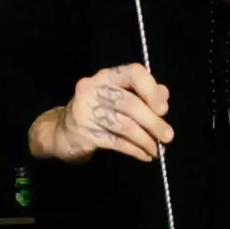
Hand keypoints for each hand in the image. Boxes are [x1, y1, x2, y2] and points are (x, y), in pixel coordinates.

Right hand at [55, 63, 173, 162]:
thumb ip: (142, 94)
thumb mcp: (118, 98)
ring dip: (146, 140)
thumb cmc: (96, 112)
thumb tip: (164, 94)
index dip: (151, 90)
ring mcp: (86, 111)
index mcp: (106, 76)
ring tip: (157, 149)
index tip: (163, 109)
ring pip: (125, 125)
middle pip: (130, 103)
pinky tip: (145, 155)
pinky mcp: (84, 133)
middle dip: (153, 122)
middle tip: (168, 136)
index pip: (133, 73)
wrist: (61, 133)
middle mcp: (93, 88)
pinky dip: (135, 150)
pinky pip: (116, 142)